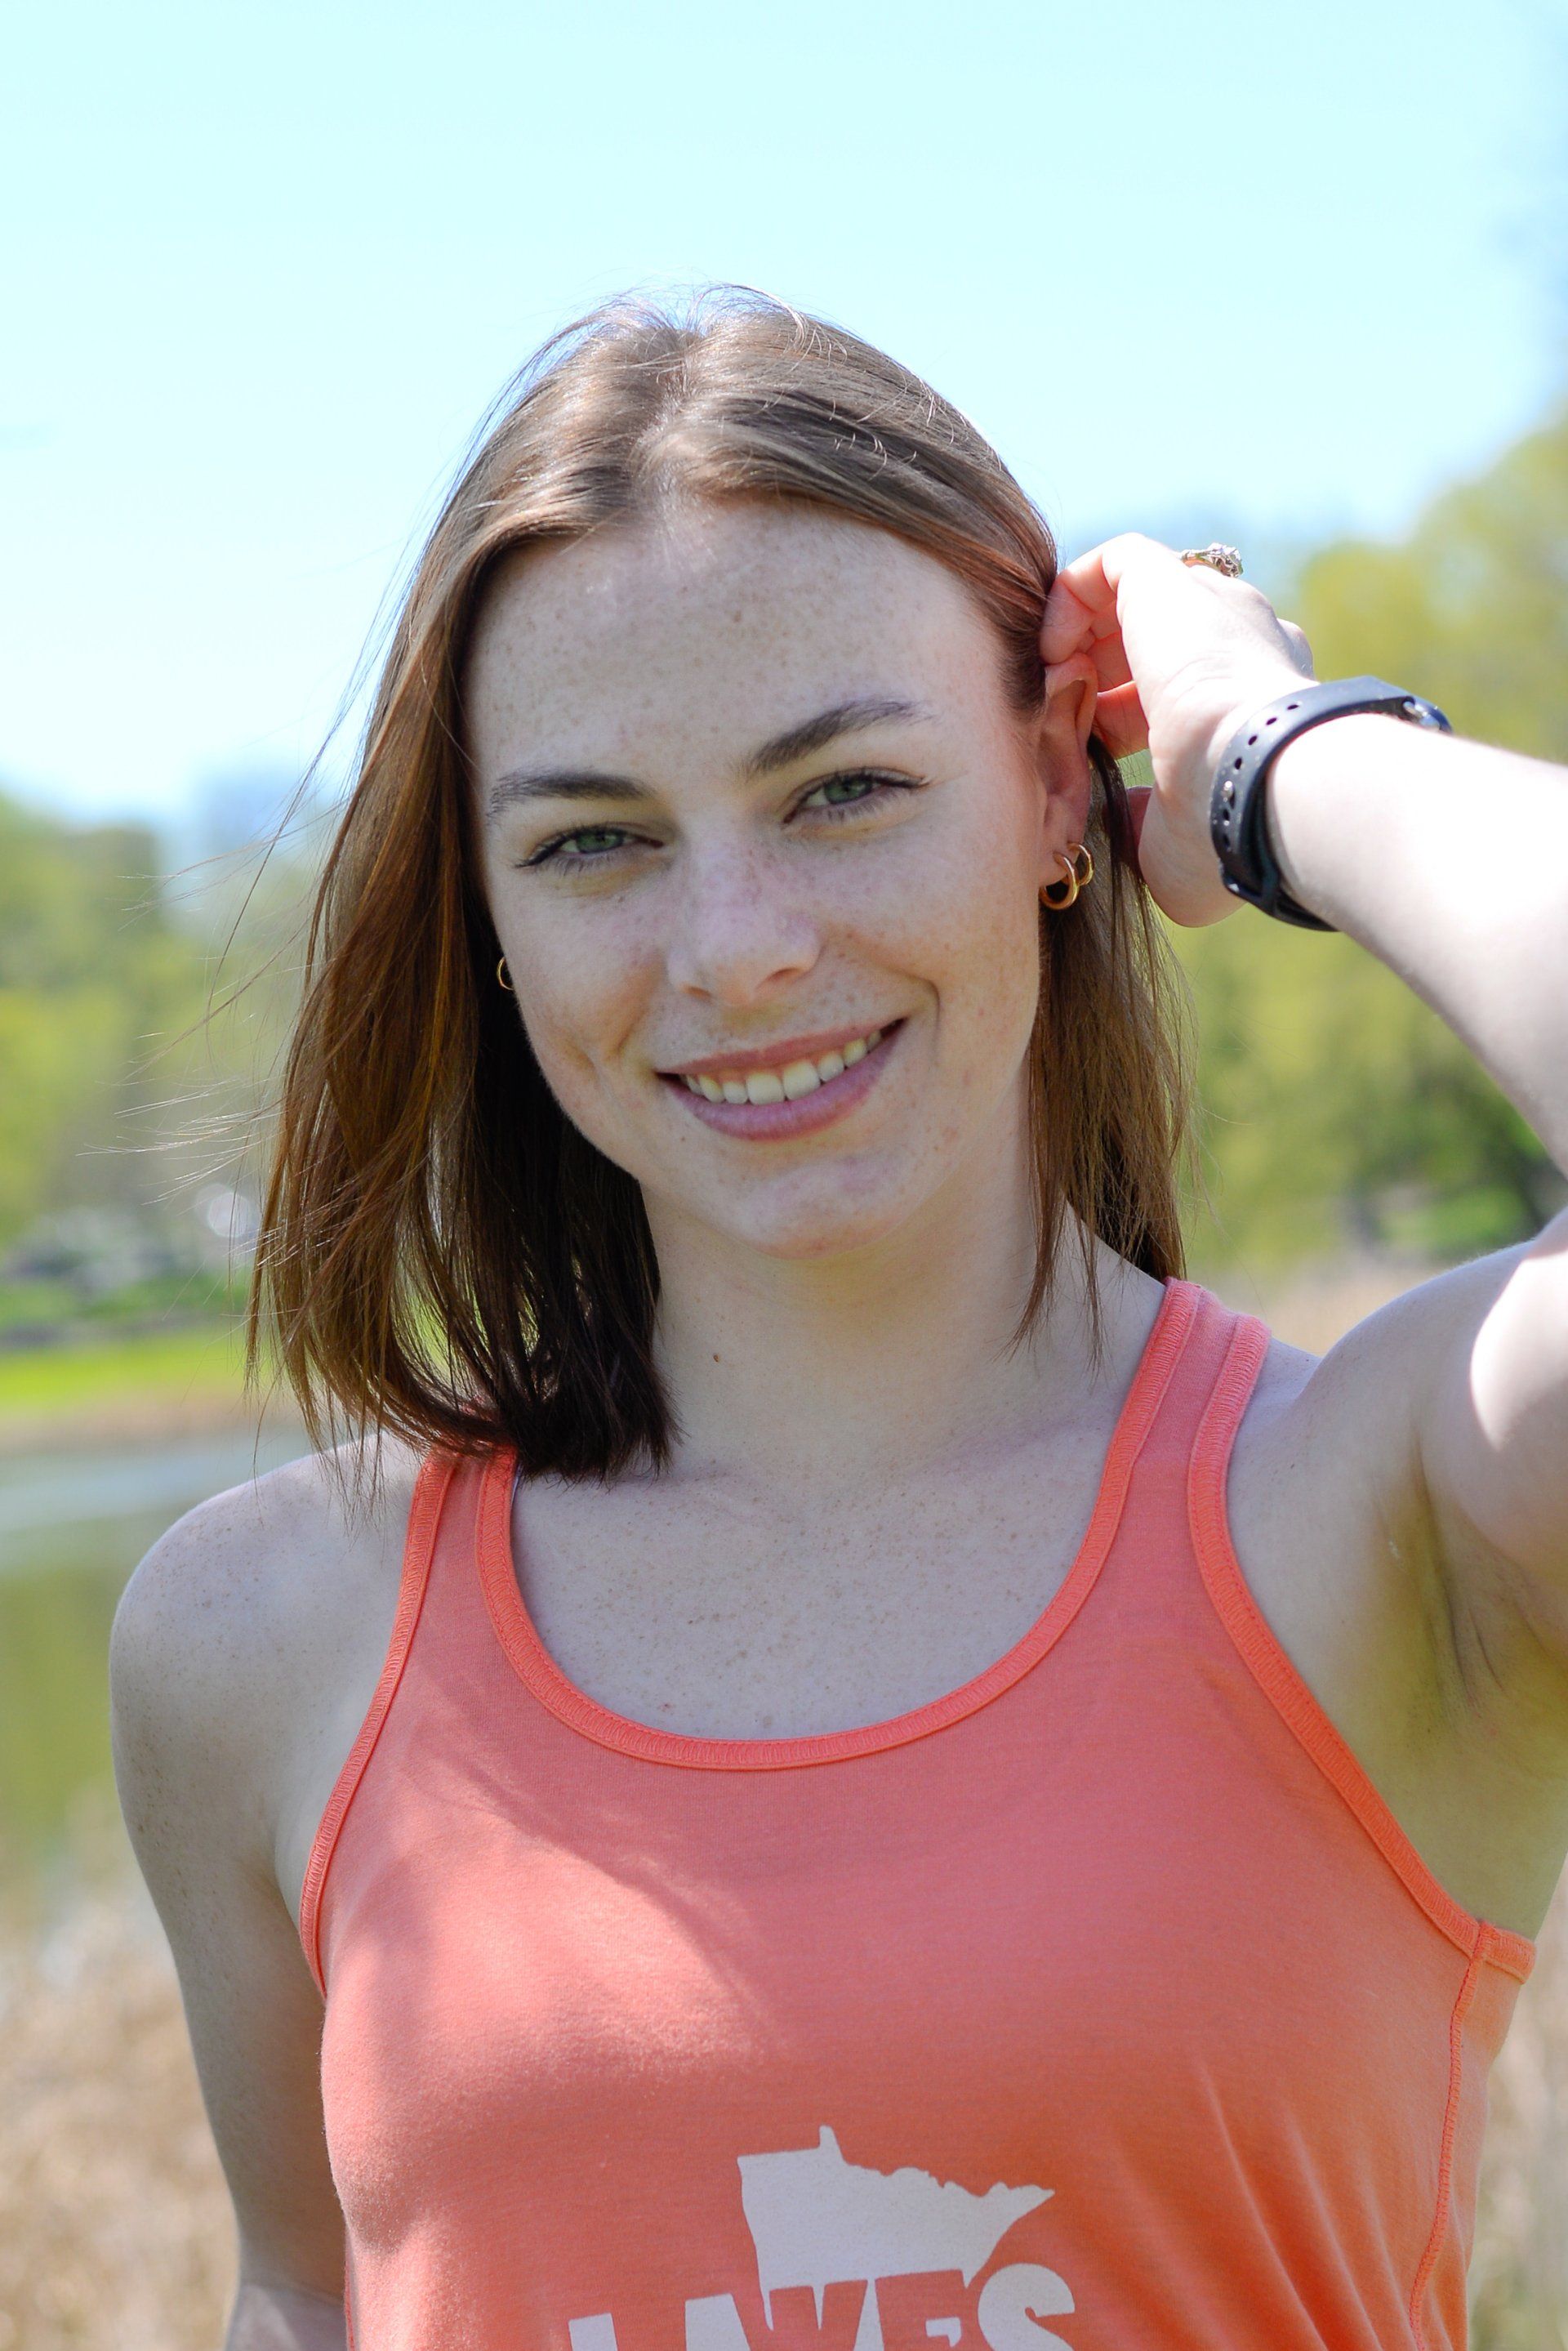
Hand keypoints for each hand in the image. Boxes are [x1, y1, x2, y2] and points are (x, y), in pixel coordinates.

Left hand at [1042, 533, 1315, 925]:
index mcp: (1253, 703)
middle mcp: (1242, 645)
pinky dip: (1070, 600)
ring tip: (1055, 693)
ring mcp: (1213, 608)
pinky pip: (1111, 564)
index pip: (1184, 689)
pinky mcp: (1174, 583)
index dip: (1126, 718)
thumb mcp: (1175, 844)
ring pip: (1131, 603)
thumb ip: (1147, 819)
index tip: (1097, 759)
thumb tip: (1122, 812)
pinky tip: (1055, 654)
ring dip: (1080, 644)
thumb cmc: (1225, 834)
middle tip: (1066, 727)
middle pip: (1153, 643)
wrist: (1257, 785)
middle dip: (1098, 680)